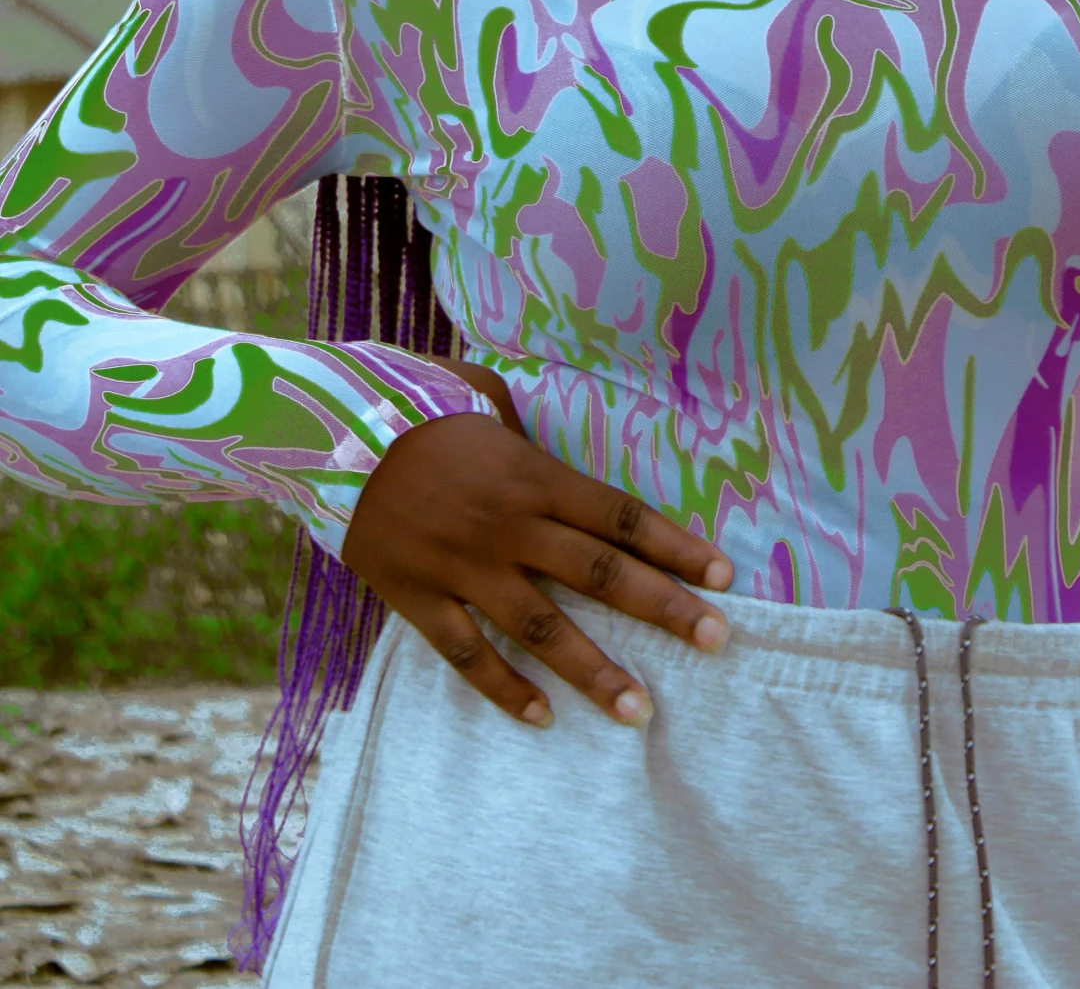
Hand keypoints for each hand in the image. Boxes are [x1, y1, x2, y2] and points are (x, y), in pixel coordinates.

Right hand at [341, 360, 732, 730]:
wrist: (323, 431)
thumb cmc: (413, 401)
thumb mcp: (483, 396)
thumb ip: (527, 431)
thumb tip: (552, 454)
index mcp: (532, 474)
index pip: (620, 517)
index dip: (675, 547)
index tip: (722, 578)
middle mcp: (508, 525)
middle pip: (600, 575)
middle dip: (664, 609)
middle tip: (716, 642)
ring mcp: (463, 567)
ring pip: (541, 628)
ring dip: (594, 672)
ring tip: (640, 710)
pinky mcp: (417, 597)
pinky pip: (467, 653)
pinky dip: (504, 689)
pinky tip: (542, 717)